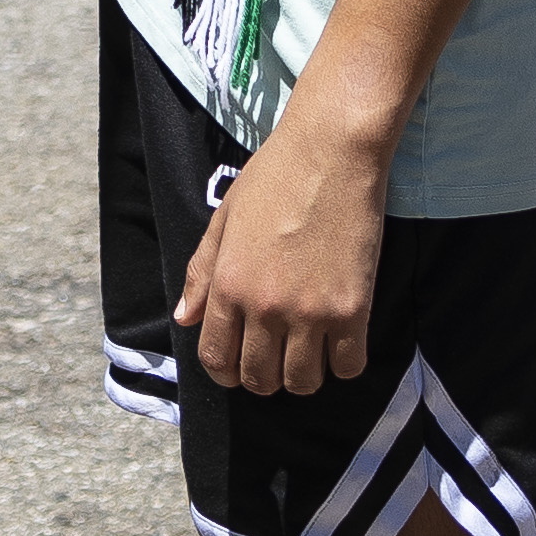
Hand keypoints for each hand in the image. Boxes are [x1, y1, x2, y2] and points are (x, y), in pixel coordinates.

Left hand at [173, 109, 383, 399]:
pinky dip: (344, 363)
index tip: (238, 369)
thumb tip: (184, 319)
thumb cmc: (274, 177)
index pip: (216, 359)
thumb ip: (201, 273)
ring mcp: (309, 313)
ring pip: (303, 382)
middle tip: (276, 357)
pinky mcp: (352, 311)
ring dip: (303, 375)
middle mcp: (264, 307)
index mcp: (228, 285)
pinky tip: (341, 341)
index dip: (225, 373)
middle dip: (264, 378)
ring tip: (309, 350)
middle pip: (260, 379)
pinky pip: (348, 367)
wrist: (331, 152)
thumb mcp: (224, 219)